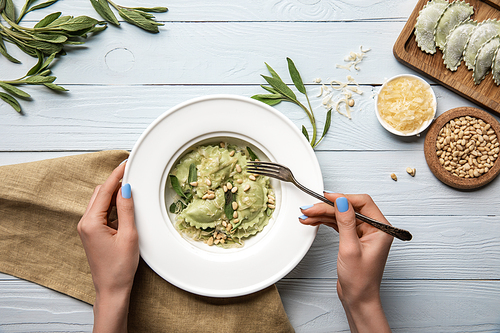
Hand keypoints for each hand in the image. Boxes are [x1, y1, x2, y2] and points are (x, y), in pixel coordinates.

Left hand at [77, 162, 138, 332]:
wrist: (111, 289)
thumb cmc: (120, 267)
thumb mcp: (129, 235)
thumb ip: (127, 210)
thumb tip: (126, 189)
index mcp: (91, 222)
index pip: (105, 191)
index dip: (117, 175)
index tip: (126, 163)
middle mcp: (85, 223)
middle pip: (99, 193)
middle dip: (115, 181)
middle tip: (131, 172)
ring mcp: (86, 228)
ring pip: (100, 201)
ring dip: (114, 193)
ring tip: (130, 187)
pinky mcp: (91, 232)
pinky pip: (101, 211)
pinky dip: (112, 204)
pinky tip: (124, 204)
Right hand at [299, 193, 392, 332]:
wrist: (358, 299)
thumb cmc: (360, 280)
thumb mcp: (350, 248)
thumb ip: (346, 222)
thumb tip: (342, 201)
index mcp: (381, 228)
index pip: (362, 203)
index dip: (343, 198)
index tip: (326, 197)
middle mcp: (374, 228)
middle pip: (349, 208)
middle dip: (328, 207)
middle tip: (310, 208)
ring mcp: (363, 233)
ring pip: (342, 215)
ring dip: (323, 214)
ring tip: (307, 215)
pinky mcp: (354, 238)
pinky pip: (339, 224)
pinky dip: (326, 222)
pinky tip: (313, 221)